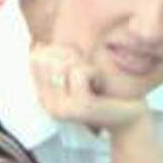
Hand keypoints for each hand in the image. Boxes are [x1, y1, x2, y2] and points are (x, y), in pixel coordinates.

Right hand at [30, 43, 149, 131]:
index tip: (75, 58)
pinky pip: (78, 72)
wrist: (127, 117)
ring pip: (62, 65)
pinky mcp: (79, 108)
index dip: (56, 49)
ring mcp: (62, 109)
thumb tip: (38, 45)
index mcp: (44, 97)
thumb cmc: (102, 90)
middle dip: (68, 54)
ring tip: (93, 78)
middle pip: (46, 59)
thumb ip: (57, 62)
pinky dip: (92, 71)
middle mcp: (49, 105)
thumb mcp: (75, 74)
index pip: (35, 58)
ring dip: (83, 64)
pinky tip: (99, 83)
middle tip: (86, 68)